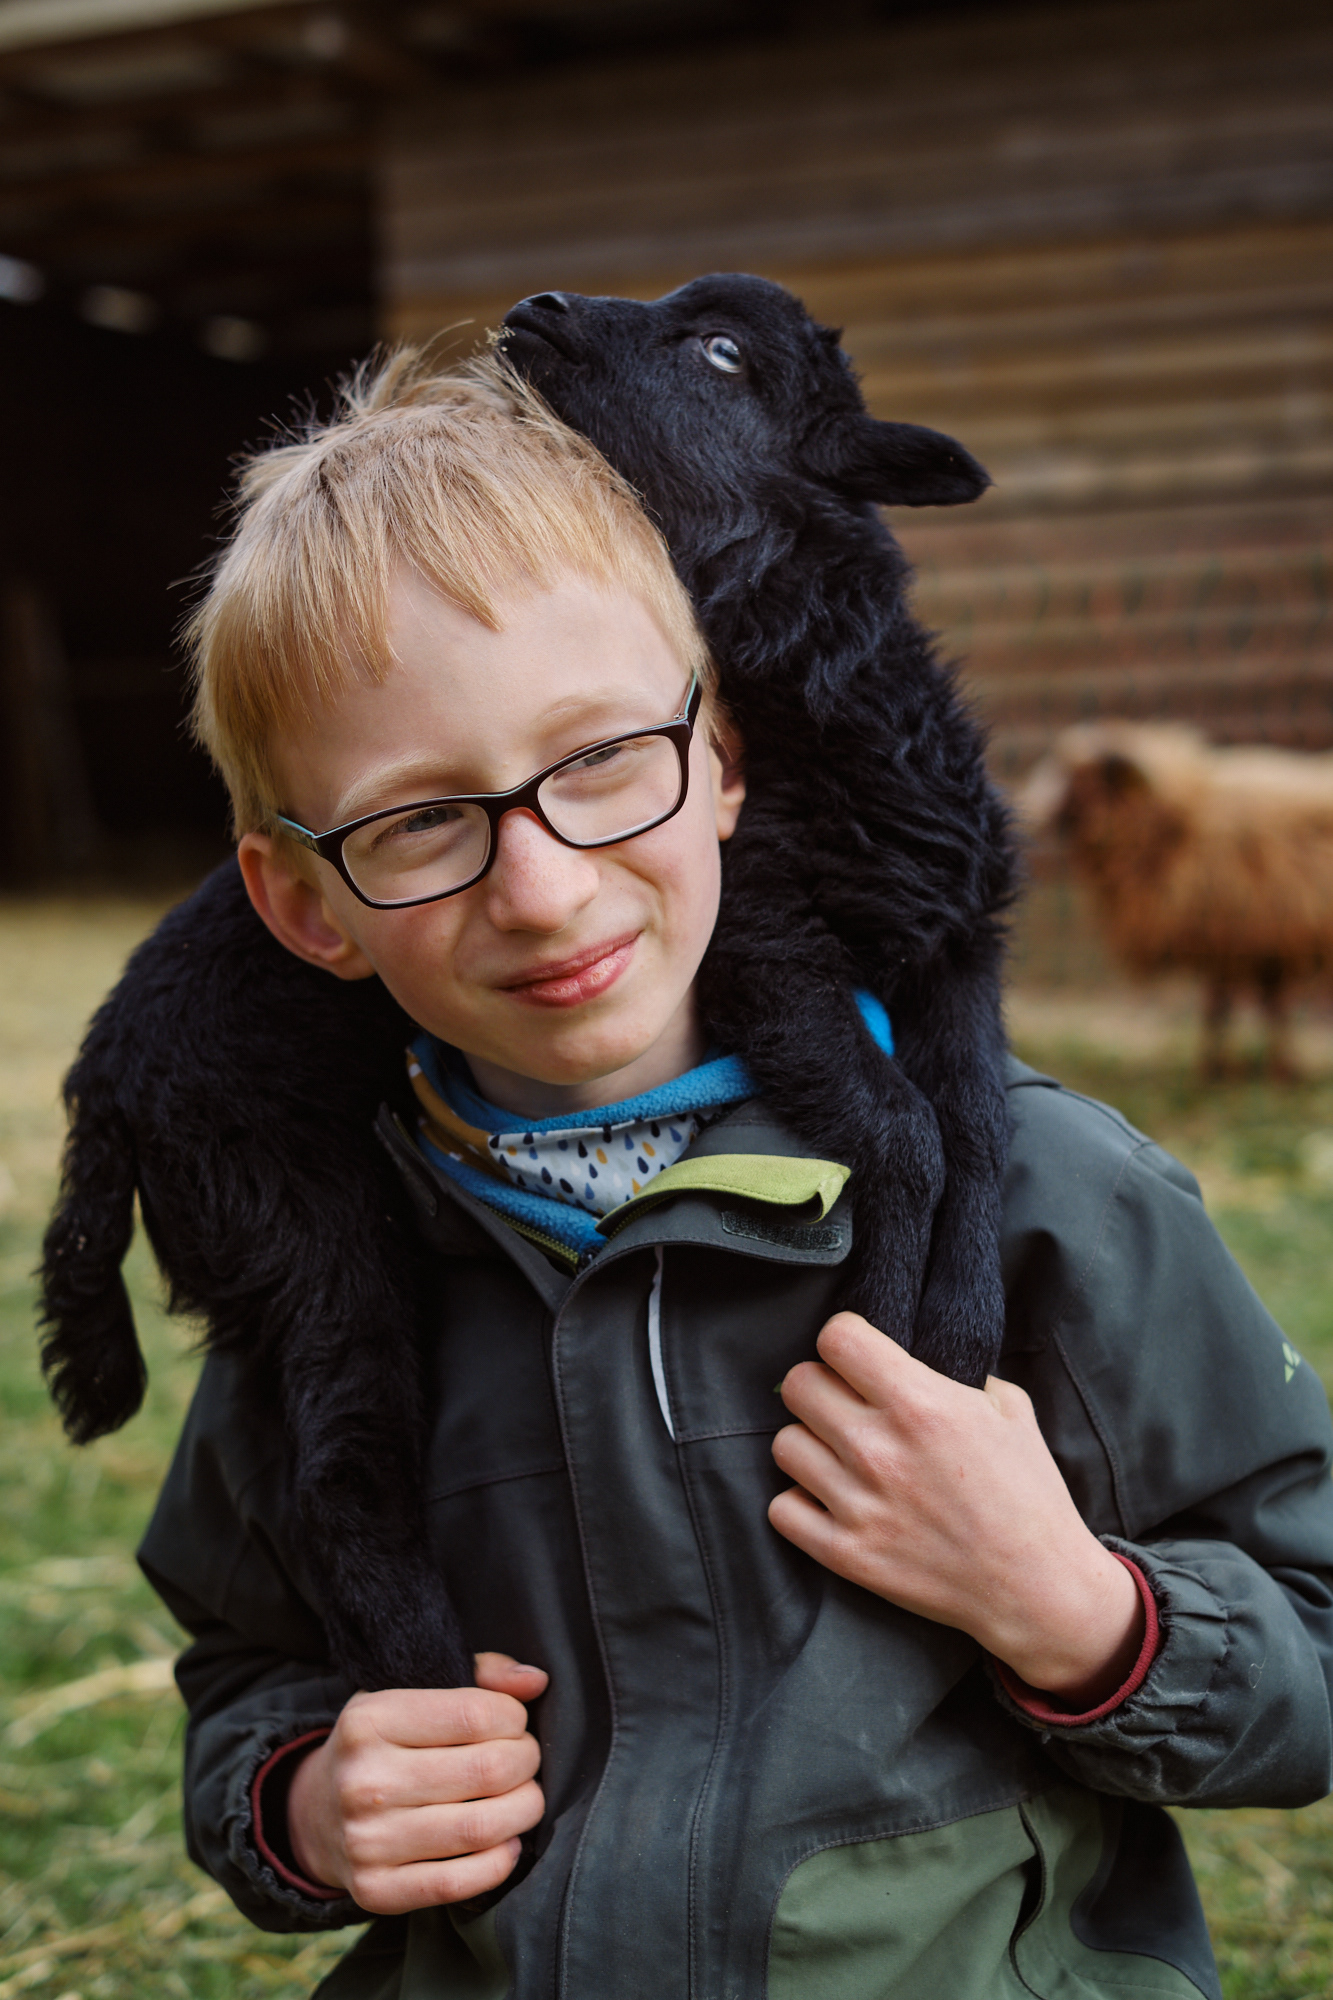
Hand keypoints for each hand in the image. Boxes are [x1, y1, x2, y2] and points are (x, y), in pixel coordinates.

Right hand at [286, 1652, 547, 1911]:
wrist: (315, 1815)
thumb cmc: (383, 1745)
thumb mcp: (411, 1695)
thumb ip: (478, 1678)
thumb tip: (535, 1681)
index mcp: (371, 1719)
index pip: (475, 1714)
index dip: (514, 1718)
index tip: (514, 1724)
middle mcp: (363, 1780)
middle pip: (488, 1770)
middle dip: (526, 1762)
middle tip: (526, 1761)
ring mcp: (366, 1840)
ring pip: (480, 1828)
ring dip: (523, 1811)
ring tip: (524, 1799)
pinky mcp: (374, 1890)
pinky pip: (457, 1883)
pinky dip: (499, 1862)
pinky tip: (506, 1842)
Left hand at [769, 1314, 1143, 1705]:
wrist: (1037, 1587)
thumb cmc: (1029, 1494)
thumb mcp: (1010, 1409)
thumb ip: (956, 1374)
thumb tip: (913, 1360)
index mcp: (919, 1403)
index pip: (836, 1338)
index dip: (846, 1341)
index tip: (858, 1357)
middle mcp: (878, 1448)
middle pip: (798, 1385)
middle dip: (821, 1387)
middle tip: (845, 1405)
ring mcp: (857, 1504)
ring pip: (785, 1444)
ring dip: (811, 1445)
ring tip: (840, 1456)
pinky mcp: (845, 1553)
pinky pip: (781, 1509)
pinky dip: (802, 1502)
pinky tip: (832, 1500)